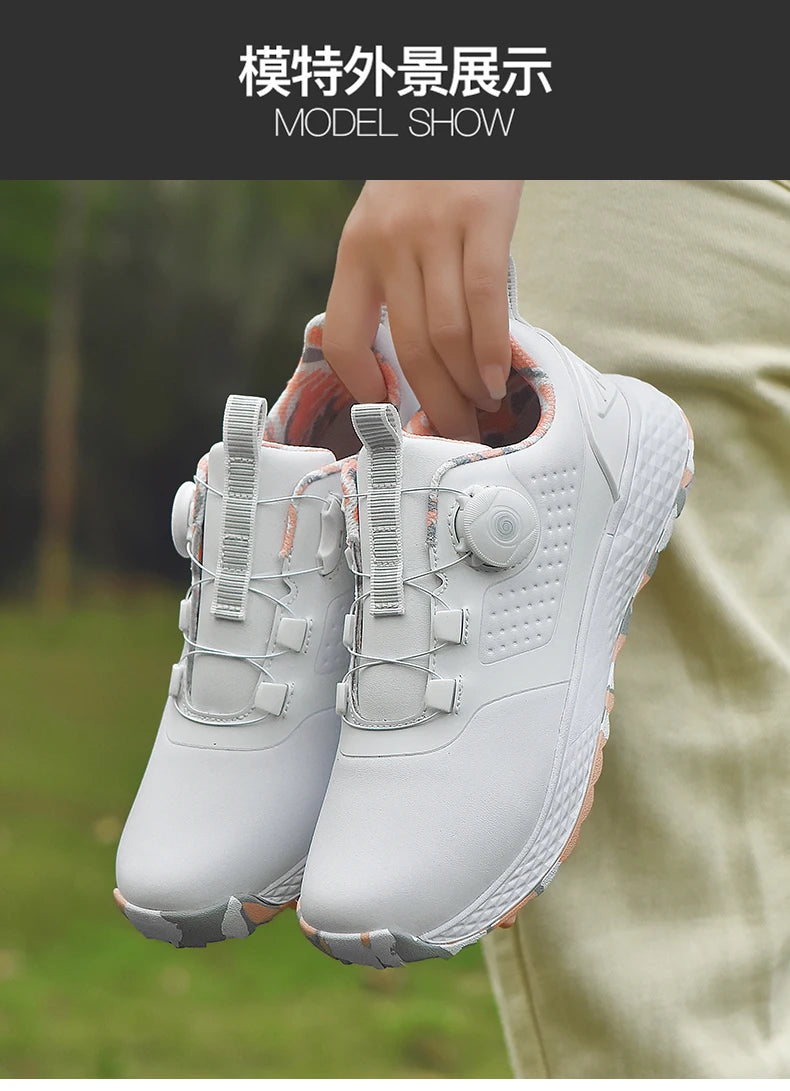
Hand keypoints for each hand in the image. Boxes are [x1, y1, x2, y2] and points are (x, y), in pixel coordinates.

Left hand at [322, 180, 523, 440]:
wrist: (452, 113)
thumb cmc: (425, 179)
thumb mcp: (384, 223)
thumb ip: (388, 279)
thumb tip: (410, 354)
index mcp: (356, 249)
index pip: (343, 336)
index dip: (361, 384)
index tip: (388, 410)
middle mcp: (389, 242)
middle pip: (408, 348)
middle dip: (434, 402)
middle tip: (455, 432)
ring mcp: (435, 230)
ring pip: (446, 332)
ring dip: (467, 384)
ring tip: (483, 409)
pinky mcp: (483, 218)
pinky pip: (485, 299)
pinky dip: (492, 348)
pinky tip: (499, 377)